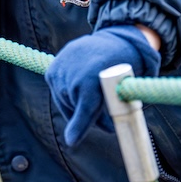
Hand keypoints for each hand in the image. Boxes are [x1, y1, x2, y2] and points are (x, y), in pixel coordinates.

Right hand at [45, 25, 160, 147]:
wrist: (112, 40)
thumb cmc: (125, 68)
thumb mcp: (128, 87)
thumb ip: (121, 108)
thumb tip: (116, 131)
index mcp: (94, 77)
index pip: (85, 108)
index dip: (80, 126)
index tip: (72, 141)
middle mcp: (74, 72)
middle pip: (76, 110)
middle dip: (90, 120)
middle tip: (107, 122)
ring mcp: (60, 70)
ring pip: (66, 104)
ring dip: (78, 109)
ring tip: (95, 100)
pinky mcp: (52, 70)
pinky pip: (58, 95)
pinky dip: (69, 98)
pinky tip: (81, 91)